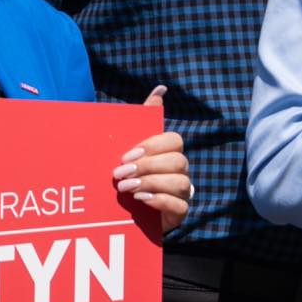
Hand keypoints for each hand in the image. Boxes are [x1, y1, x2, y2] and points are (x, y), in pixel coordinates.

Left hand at [115, 87, 188, 233]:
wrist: (119, 212)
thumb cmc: (127, 175)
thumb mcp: (129, 147)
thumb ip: (143, 118)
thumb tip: (160, 88)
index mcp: (168, 153)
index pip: (174, 140)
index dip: (153, 146)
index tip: (126, 155)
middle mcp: (179, 171)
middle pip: (179, 161)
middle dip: (148, 166)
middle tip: (120, 174)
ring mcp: (181, 193)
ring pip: (182, 182)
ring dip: (152, 183)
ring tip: (127, 188)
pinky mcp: (179, 213)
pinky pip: (180, 205)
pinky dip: (160, 200)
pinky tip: (141, 199)